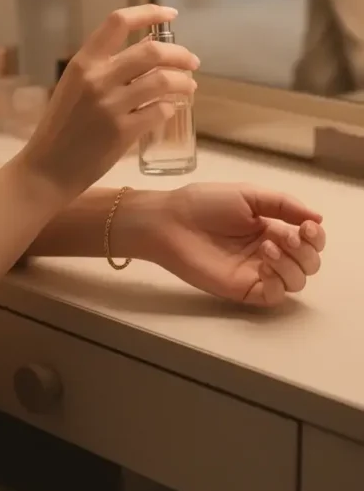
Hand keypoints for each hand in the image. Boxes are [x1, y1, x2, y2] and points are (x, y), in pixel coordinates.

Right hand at [20, 5, 198, 200]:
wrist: (48, 168)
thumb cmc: (62, 126)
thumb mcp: (74, 86)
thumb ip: (103, 68)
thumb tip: (148, 49)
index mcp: (83, 62)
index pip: (119, 22)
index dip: (149, 12)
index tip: (171, 14)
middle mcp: (97, 79)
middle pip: (151, 51)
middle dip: (180, 54)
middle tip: (192, 62)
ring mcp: (110, 106)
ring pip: (162, 81)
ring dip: (183, 82)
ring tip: (189, 87)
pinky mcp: (122, 132)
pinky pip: (159, 111)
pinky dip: (170, 108)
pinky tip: (169, 110)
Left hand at [134, 183, 324, 306]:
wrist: (172, 221)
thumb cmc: (206, 204)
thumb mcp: (249, 194)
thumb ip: (284, 204)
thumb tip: (318, 218)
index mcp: (272, 229)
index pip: (309, 241)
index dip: (315, 237)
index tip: (306, 226)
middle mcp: (269, 253)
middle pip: (309, 264)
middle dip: (305, 250)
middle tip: (286, 236)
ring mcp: (257, 273)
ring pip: (297, 282)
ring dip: (292, 264)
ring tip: (267, 247)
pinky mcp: (243, 289)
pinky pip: (275, 296)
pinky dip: (278, 281)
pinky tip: (264, 264)